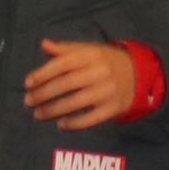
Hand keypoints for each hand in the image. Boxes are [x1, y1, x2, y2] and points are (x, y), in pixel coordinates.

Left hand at [23, 39, 140, 127]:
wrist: (140, 74)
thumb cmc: (107, 61)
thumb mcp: (89, 50)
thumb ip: (65, 49)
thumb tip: (43, 44)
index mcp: (91, 55)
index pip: (62, 64)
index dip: (42, 74)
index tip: (28, 84)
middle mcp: (100, 72)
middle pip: (66, 84)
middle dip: (44, 94)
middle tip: (28, 102)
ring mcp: (108, 91)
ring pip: (76, 102)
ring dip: (54, 110)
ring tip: (38, 115)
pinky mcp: (114, 108)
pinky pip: (92, 118)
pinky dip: (75, 123)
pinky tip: (61, 125)